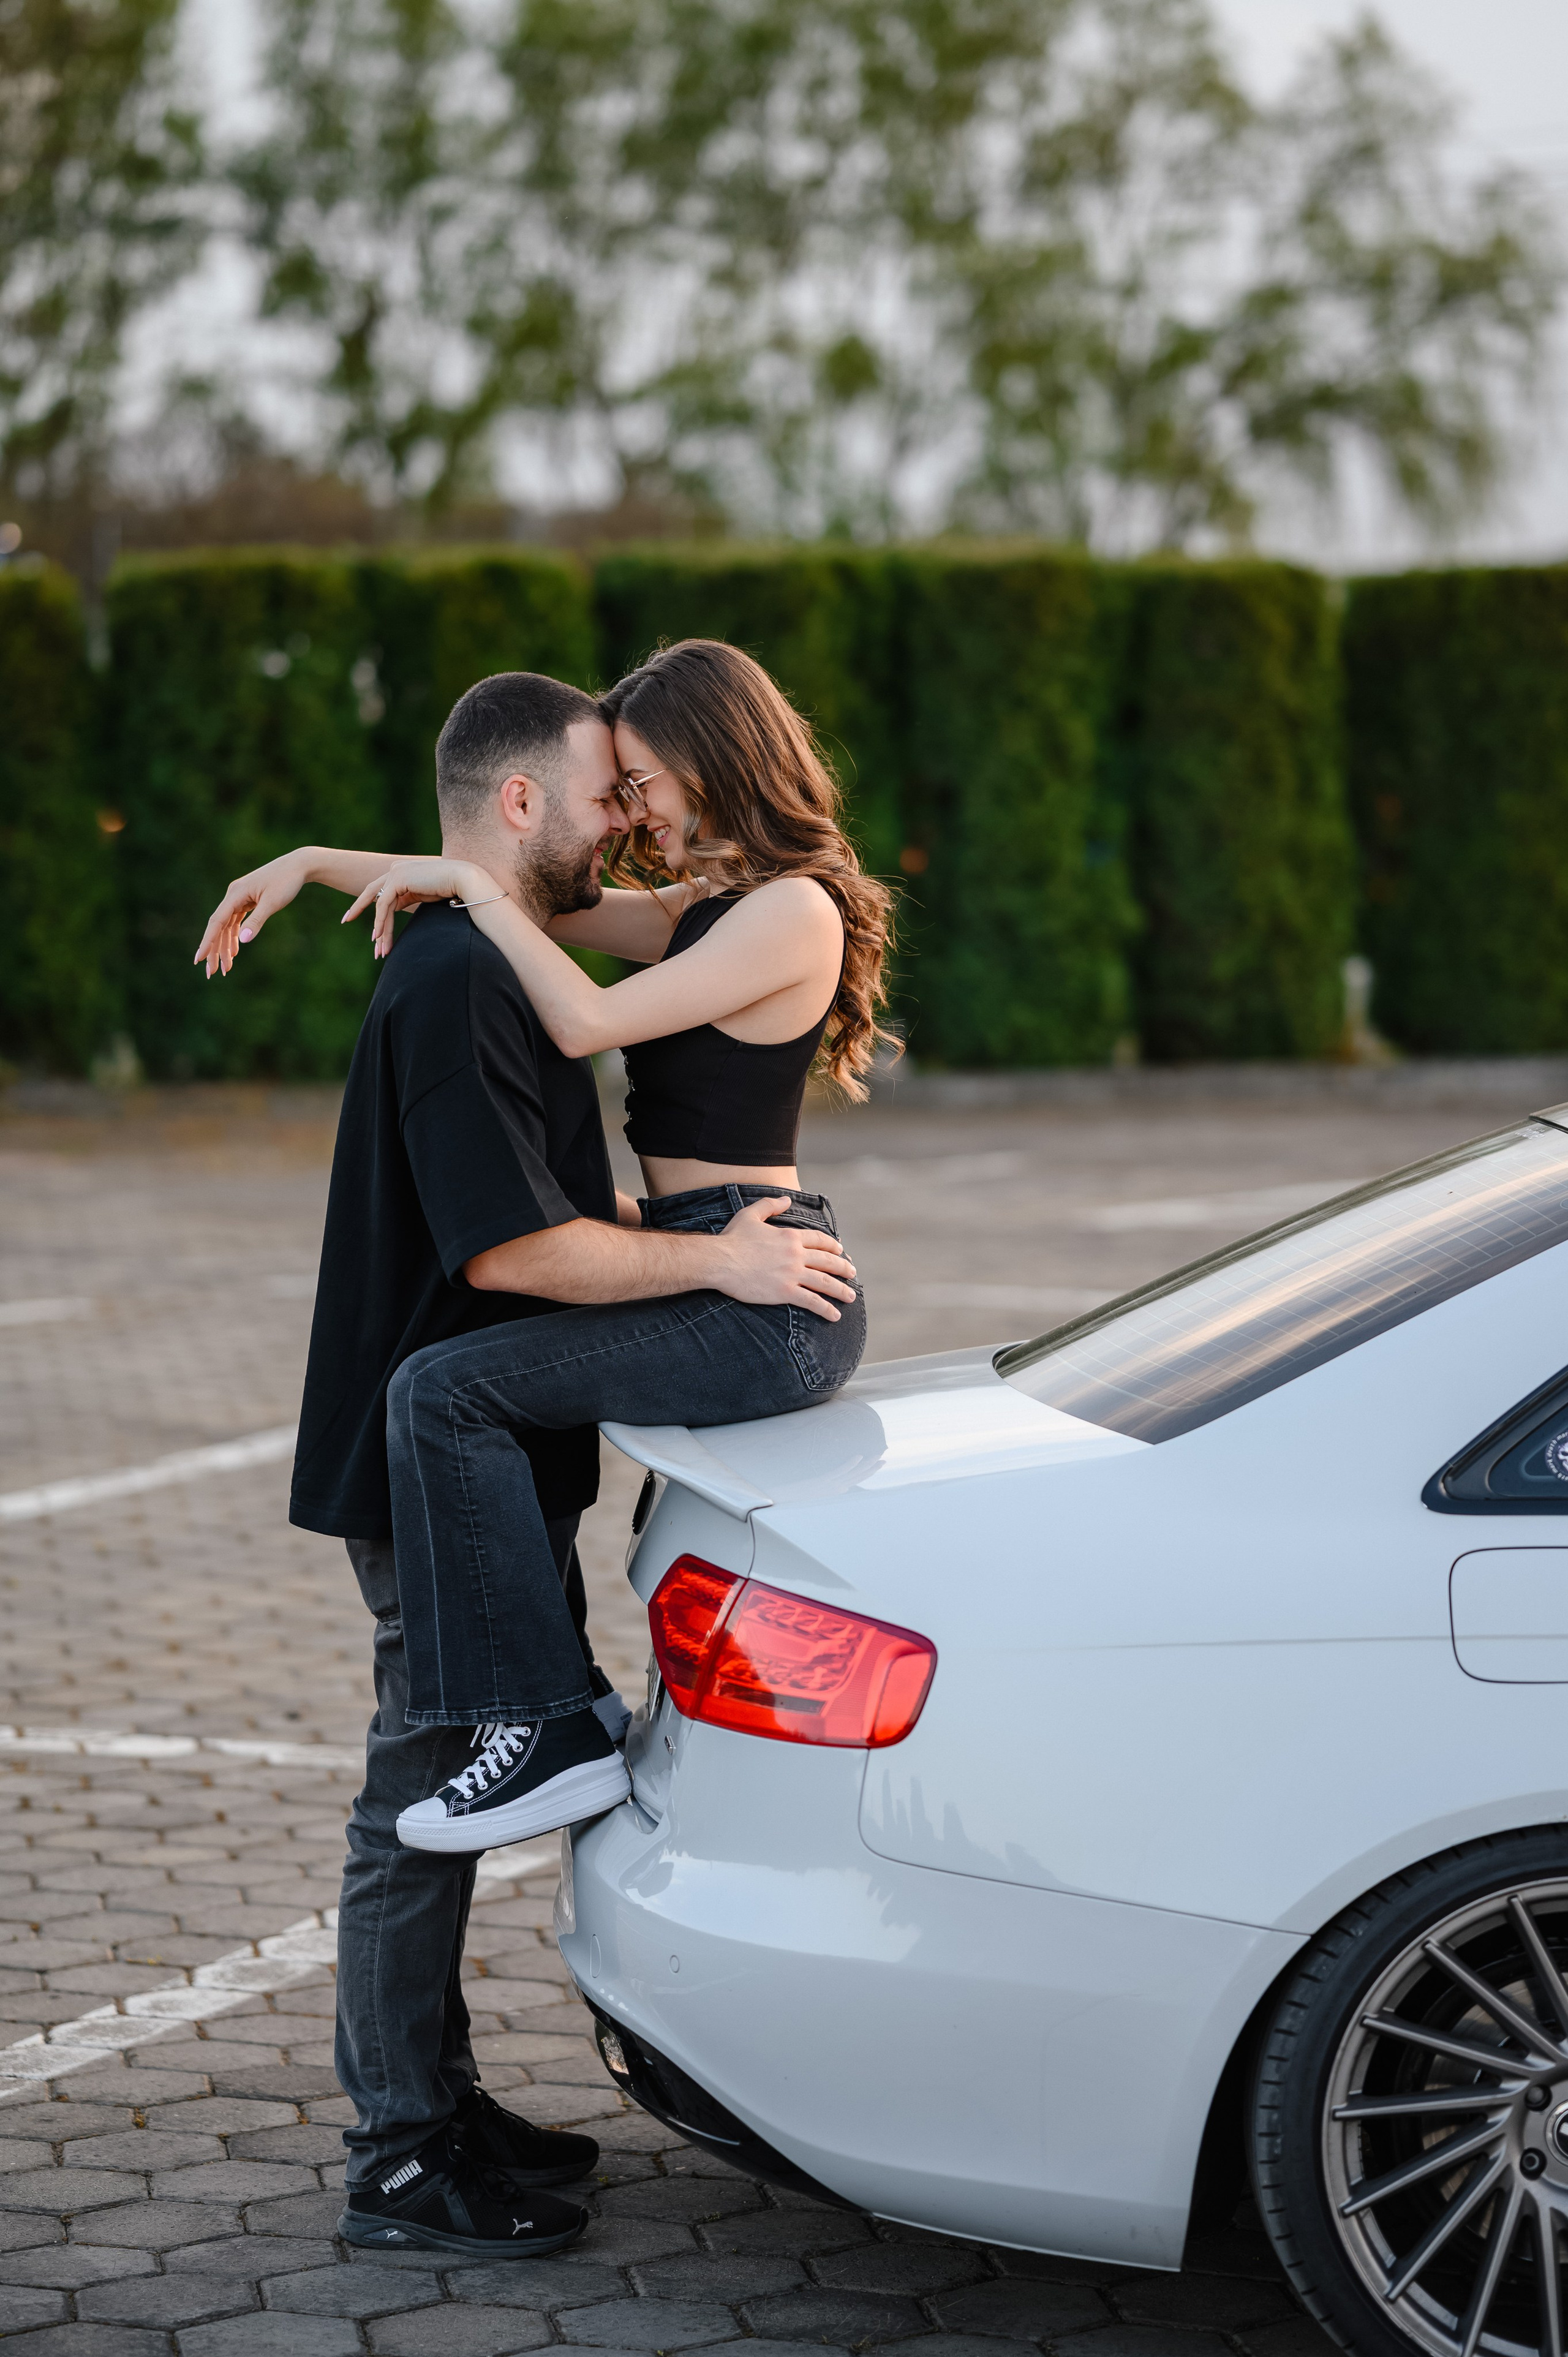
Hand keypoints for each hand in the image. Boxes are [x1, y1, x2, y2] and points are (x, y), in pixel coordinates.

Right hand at [195, 849, 313, 977]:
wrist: (298, 865)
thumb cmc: (286, 881)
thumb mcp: (273, 903)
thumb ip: (257, 921)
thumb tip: (243, 940)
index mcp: (235, 894)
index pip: (216, 922)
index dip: (207, 942)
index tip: (199, 959)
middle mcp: (233, 895)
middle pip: (218, 927)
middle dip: (215, 950)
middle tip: (212, 973)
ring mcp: (239, 898)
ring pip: (226, 926)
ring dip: (225, 947)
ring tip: (226, 968)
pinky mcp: (246, 901)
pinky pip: (235, 922)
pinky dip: (234, 936)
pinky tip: (234, 952)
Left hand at [344, 859, 502, 957]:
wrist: (464, 880)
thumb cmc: (452, 890)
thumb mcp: (424, 897)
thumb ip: (408, 900)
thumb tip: (396, 910)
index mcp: (403, 873)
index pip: (383, 893)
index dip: (375, 909)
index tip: (369, 923)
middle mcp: (397, 870)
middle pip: (373, 893)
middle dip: (357, 908)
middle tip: (345, 920)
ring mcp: (396, 872)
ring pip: (380, 904)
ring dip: (379, 929)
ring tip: (378, 949)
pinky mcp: (398, 879)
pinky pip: (384, 904)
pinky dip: (381, 921)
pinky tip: (378, 936)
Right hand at [708, 1197, 857, 1321]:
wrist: (719, 1260)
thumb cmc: (732, 1239)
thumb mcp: (750, 1214)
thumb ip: (770, 1205)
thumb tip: (787, 1199)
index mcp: (790, 1236)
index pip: (819, 1240)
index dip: (833, 1246)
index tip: (841, 1252)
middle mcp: (796, 1254)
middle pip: (828, 1261)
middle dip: (843, 1268)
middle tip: (853, 1274)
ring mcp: (792, 1274)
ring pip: (825, 1282)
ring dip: (841, 1290)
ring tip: (851, 1297)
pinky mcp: (785, 1292)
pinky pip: (812, 1301)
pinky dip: (826, 1308)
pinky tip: (835, 1315)